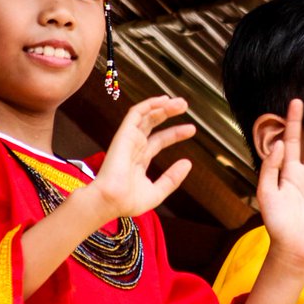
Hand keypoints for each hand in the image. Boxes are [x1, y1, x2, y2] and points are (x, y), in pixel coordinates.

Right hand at [86, 96, 195, 221]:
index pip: (159, 140)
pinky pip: (136, 113)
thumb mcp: (157, 191)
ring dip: (162, 106)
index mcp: (139, 159)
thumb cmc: (128, 202)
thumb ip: (172, 178)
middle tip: (184, 105)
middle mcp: (134, 146)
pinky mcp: (124, 134)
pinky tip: (163, 101)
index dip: (175, 133)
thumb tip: (187, 163)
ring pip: (146, 115)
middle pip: (153, 123)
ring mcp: (129, 139)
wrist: (111, 201)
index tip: (191, 130)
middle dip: (168, 113)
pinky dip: (149, 104)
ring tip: (179, 102)